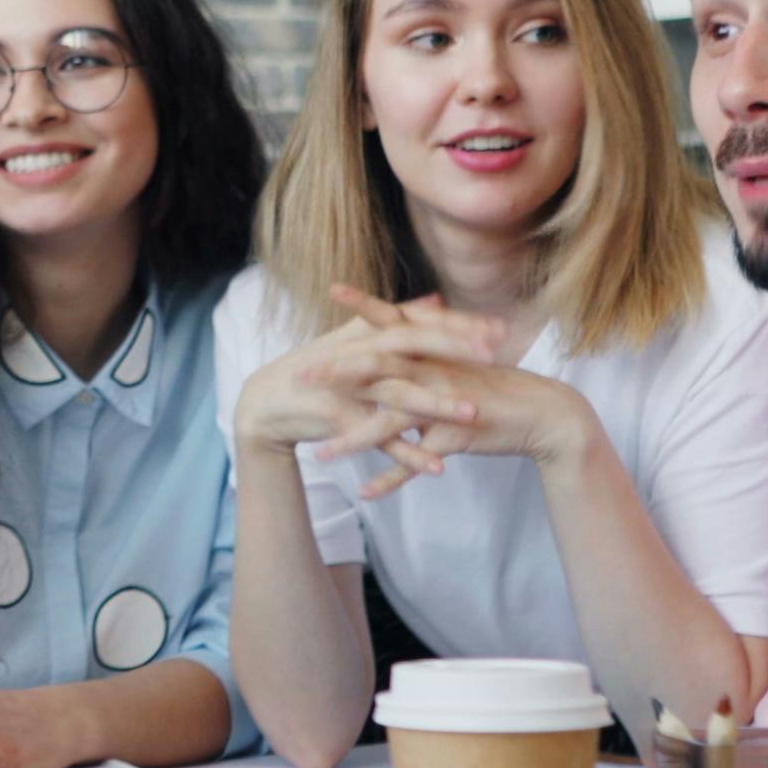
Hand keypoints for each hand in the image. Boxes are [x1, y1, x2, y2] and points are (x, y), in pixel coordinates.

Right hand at [232, 292, 500, 490]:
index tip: (500, 327)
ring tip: (474, 414)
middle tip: (495, 354)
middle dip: (455, 350)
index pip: (420, 322)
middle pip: (413, 347)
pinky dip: (409, 456)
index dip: (459, 324)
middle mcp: (360, 353)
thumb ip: (399, 318)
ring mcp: (350, 387)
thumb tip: (437, 300)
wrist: (267, 401)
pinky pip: (380, 440)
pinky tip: (438, 468)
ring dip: (437, 404)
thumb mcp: (356, 338)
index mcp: (368, 332)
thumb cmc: (316, 368)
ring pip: (399, 394)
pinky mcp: (340, 420)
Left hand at [305, 287, 600, 487]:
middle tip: (300, 378)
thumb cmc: (497, 388)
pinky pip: (416, 461)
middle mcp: (437, 369)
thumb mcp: (462, 363)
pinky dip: (391, 479)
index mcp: (438, 349)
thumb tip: (414, 325)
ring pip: (391, 420)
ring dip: (353, 440)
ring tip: (320, 455)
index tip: (332, 289)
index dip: (365, 305)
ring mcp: (446, 403)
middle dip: (337, 373)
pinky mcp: (456, 436)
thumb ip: (433, 348)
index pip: (395, 320)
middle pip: (381, 366)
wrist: (544, 415)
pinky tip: (365, 494)